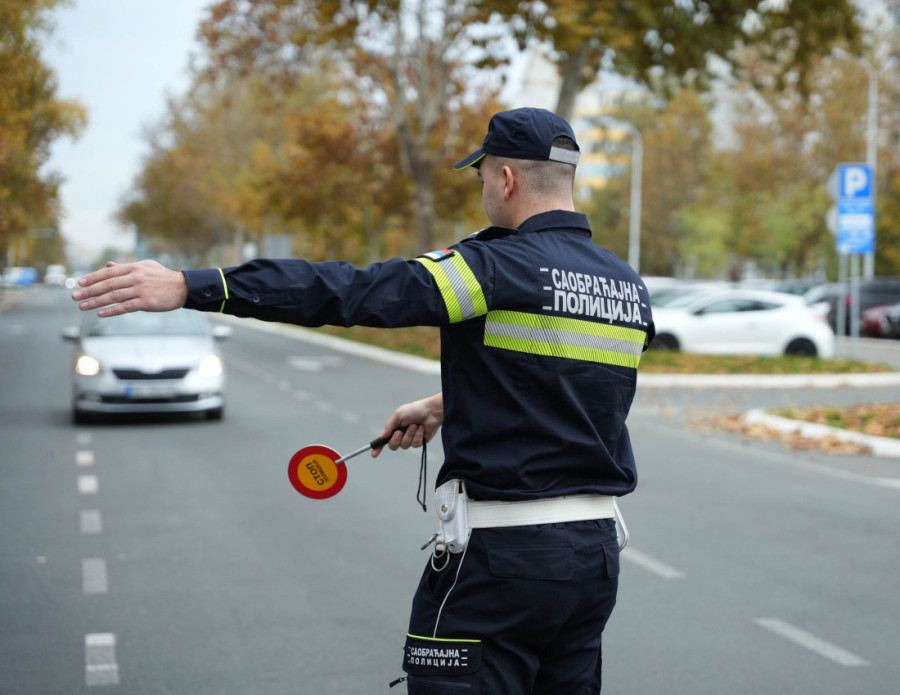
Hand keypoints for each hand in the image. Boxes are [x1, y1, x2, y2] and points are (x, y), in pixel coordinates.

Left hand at [71, 260, 187, 316]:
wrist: (183, 287)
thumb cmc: (163, 277)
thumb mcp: (145, 267)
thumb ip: (125, 268)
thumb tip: (108, 266)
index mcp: (133, 268)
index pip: (108, 273)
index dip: (92, 278)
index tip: (79, 283)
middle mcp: (135, 277)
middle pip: (107, 285)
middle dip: (89, 291)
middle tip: (75, 296)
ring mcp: (140, 290)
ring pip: (113, 296)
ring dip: (96, 302)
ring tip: (83, 306)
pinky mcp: (146, 302)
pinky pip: (125, 307)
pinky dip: (112, 310)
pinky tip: (101, 314)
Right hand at [372, 393, 443, 457]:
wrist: (431, 411)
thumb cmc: (415, 410)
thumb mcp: (399, 415)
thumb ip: (389, 426)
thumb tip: (381, 436)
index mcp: (394, 428)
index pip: (384, 440)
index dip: (378, 448)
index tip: (373, 454)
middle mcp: (401, 435)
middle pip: (393, 446)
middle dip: (396, 439)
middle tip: (400, 431)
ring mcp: (410, 439)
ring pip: (405, 445)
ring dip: (409, 435)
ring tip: (415, 425)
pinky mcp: (419, 442)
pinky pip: (415, 444)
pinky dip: (418, 435)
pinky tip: (421, 428)